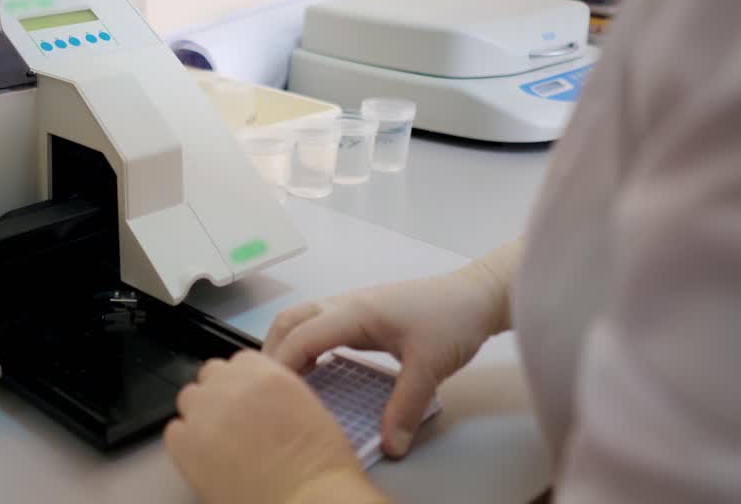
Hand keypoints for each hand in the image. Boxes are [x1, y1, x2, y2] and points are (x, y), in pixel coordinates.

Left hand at [165, 350, 382, 503]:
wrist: (308, 500)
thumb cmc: (320, 466)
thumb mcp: (306, 407)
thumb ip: (272, 391)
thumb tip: (254, 396)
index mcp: (265, 372)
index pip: (238, 362)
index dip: (242, 384)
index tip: (247, 401)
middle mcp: (231, 385)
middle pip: (210, 376)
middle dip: (220, 396)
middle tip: (234, 425)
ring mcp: (205, 413)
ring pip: (190, 400)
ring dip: (202, 416)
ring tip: (221, 444)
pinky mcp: (185, 443)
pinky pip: (175, 432)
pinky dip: (187, 444)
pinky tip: (208, 461)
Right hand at [262, 241, 520, 457]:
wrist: (476, 295)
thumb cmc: (452, 320)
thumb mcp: (429, 367)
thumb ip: (405, 407)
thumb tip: (390, 445)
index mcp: (353, 312)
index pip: (300, 336)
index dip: (280, 364)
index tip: (269, 393)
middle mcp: (344, 304)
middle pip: (289, 320)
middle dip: (271, 351)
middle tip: (265, 388)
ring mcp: (351, 305)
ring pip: (301, 318)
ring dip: (286, 345)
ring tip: (283, 381)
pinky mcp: (361, 312)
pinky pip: (318, 324)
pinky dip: (304, 343)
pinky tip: (314, 368)